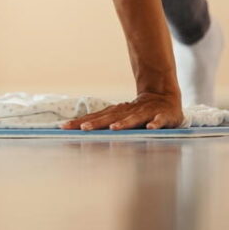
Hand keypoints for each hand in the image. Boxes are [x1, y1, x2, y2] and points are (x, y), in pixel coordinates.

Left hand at [62, 91, 183, 130]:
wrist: (165, 97)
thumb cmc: (138, 112)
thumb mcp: (120, 118)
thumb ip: (104, 124)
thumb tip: (80, 132)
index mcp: (116, 112)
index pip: (95, 117)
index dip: (79, 122)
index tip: (63, 127)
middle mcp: (128, 111)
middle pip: (110, 117)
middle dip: (96, 123)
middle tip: (83, 129)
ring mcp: (145, 113)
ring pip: (133, 118)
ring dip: (124, 123)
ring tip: (113, 128)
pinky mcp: (162, 115)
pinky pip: (159, 120)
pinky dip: (155, 124)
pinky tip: (150, 128)